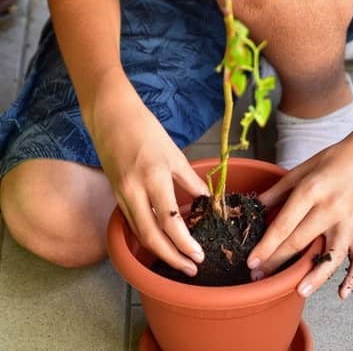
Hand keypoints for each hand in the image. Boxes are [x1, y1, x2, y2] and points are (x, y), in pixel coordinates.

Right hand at [90, 86, 209, 275]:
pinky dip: (147, 236)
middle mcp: (134, 192)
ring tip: (179, 261)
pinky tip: (162, 243)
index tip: (199, 255)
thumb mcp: (175, 154)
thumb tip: (207, 202)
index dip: (185, 244)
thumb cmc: (147, 131)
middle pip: (152, 236)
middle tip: (191, 269)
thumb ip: (191, 181)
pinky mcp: (116, 195)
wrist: (111, 117)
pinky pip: (133, 222)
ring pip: (140, 233)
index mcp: (154, 179)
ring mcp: (122, 195)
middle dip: (172, 257)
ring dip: (159, 251)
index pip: (171, 222)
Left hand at [247, 137, 352, 298]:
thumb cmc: (335, 159)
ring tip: (298, 291)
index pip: (284, 224)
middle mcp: (331, 209)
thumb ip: (278, 191)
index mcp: (313, 190)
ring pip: (332, 255)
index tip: (252, 260)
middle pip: (300, 241)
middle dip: (277, 261)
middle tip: (258, 276)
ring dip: (315, 275)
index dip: (266, 245)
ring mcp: (348, 222)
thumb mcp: (302, 169)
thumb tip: (254, 208)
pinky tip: (342, 294)